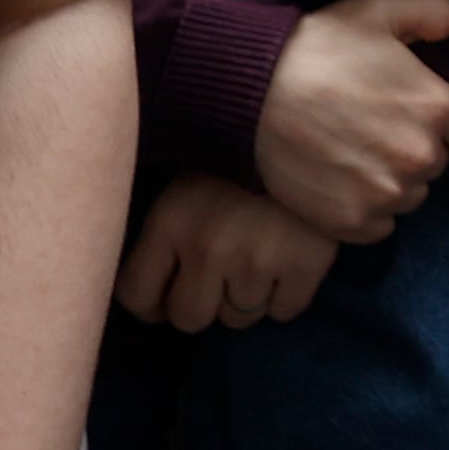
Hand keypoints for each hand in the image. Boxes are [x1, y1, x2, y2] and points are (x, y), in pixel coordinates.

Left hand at [116, 173, 338, 331]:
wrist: (312, 130)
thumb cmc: (240, 156)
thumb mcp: (186, 180)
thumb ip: (165, 231)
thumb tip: (152, 294)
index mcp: (170, 221)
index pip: (137, 296)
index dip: (151, 304)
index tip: (168, 293)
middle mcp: (209, 247)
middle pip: (190, 319)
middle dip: (202, 303)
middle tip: (219, 277)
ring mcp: (259, 260)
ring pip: (239, 318)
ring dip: (246, 296)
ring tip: (259, 256)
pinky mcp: (305, 265)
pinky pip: (283, 312)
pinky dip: (284, 294)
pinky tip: (287, 260)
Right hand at [250, 0, 448, 241]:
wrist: (248, 89)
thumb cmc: (316, 45)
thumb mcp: (378, 10)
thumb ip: (435, 12)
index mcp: (437, 108)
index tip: (425, 114)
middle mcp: (419, 157)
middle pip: (440, 163)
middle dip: (418, 146)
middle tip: (375, 125)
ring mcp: (385, 194)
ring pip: (410, 195)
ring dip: (392, 178)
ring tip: (352, 150)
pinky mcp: (351, 222)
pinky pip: (379, 225)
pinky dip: (365, 208)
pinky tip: (339, 179)